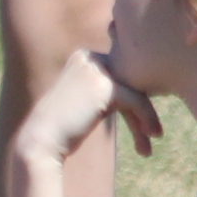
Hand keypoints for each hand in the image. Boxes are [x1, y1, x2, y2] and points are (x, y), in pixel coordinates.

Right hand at [12, 50, 160, 171]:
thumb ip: (105, 91)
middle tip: (153, 135)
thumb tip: (139, 92)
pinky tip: (149, 139)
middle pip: (130, 80)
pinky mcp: (103, 86)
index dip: (135, 101)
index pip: (120, 74)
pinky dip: (146, 119)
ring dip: (148, 117)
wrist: (41, 140)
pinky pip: (136, 100)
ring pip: (136, 90)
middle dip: (143, 109)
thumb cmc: (62, 128)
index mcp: (83, 57)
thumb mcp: (85, 102)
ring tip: (154, 139)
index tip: (142, 126)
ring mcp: (96, 69)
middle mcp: (89, 57)